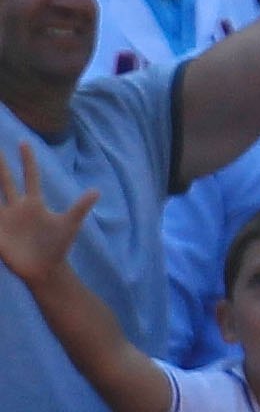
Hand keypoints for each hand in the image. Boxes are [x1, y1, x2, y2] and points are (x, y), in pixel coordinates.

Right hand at [0, 144, 96, 286]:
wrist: (45, 270)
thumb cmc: (57, 246)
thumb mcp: (69, 225)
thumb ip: (80, 207)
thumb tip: (97, 190)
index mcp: (34, 204)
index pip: (30, 177)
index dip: (28, 161)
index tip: (25, 142)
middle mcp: (17, 207)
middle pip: (5, 180)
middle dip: (0, 164)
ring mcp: (5, 219)